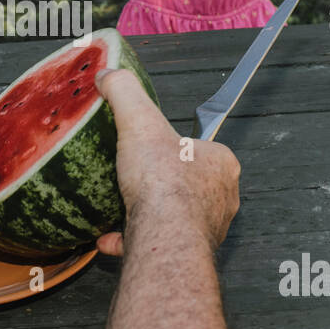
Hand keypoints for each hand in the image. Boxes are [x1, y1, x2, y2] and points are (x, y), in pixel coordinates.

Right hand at [92, 68, 240, 257]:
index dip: (173, 146)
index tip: (150, 146)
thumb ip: (125, 92)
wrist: (162, 237)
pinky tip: (108, 237)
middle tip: (134, 175)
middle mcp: (222, 198)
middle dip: (162, 181)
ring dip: (150, 212)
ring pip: (176, 217)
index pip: (201, 148)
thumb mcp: (139, 121)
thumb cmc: (162, 181)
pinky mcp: (185, 254)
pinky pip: (157, 243)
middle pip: (189, 183)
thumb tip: (109, 75)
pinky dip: (132, 239)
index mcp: (221, 164)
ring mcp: (207, 229)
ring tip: (123, 205)